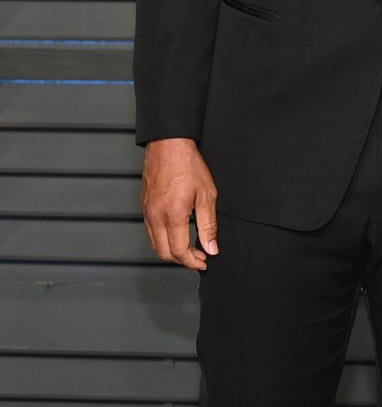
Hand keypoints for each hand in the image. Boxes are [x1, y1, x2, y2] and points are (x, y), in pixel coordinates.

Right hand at [140, 137, 218, 269]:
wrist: (168, 144)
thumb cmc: (188, 164)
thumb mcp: (207, 194)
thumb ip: (209, 224)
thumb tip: (211, 247)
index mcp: (172, 215)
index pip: (179, 251)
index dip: (192, 262)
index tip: (204, 262)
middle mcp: (156, 216)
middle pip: (164, 253)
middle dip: (182, 260)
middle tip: (198, 257)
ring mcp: (147, 211)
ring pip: (155, 244)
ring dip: (171, 251)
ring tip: (189, 247)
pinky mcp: (144, 206)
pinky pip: (150, 231)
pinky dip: (162, 239)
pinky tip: (176, 233)